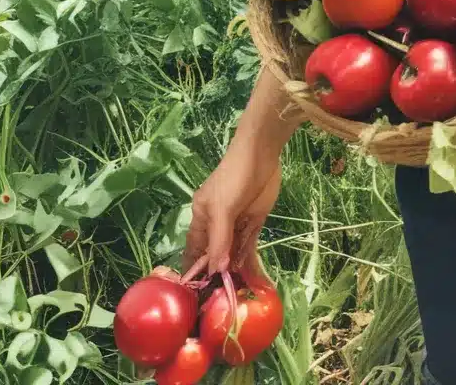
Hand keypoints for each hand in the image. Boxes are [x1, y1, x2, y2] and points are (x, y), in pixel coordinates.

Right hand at [184, 142, 281, 283]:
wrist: (261, 154)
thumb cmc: (233, 178)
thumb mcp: (222, 208)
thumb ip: (219, 239)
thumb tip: (215, 269)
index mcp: (201, 218)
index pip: (194, 249)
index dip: (194, 269)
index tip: (195, 293)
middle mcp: (217, 224)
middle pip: (215, 254)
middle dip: (217, 274)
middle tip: (219, 301)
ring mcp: (237, 223)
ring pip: (233, 252)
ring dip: (235, 270)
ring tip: (236, 295)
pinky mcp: (254, 221)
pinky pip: (250, 245)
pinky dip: (249, 260)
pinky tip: (251, 277)